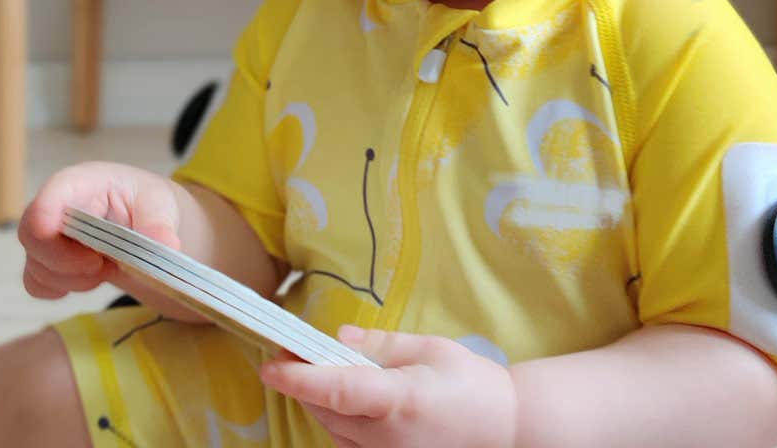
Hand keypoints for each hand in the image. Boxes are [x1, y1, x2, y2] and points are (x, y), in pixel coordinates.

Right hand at [16, 162, 181, 298]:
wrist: (144, 222)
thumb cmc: (146, 202)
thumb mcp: (161, 205)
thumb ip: (159, 224)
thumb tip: (167, 244)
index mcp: (78, 183)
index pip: (45, 204)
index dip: (51, 232)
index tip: (94, 258)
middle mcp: (54, 206)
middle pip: (33, 240)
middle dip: (70, 264)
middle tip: (106, 265)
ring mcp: (46, 234)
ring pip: (36, 267)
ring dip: (73, 279)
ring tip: (106, 266)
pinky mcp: (45, 259)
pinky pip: (35, 284)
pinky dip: (62, 289)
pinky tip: (90, 278)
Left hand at [260, 326, 516, 447]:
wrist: (506, 429)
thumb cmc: (472, 383)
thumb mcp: (430, 349)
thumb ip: (380, 345)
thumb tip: (339, 339)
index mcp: (398, 400)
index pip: (335, 389)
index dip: (298, 378)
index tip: (270, 365)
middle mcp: (386, 436)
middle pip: (325, 409)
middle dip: (303, 381)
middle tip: (292, 350)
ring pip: (331, 429)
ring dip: (318, 401)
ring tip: (318, 370)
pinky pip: (346, 444)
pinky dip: (335, 420)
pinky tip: (344, 399)